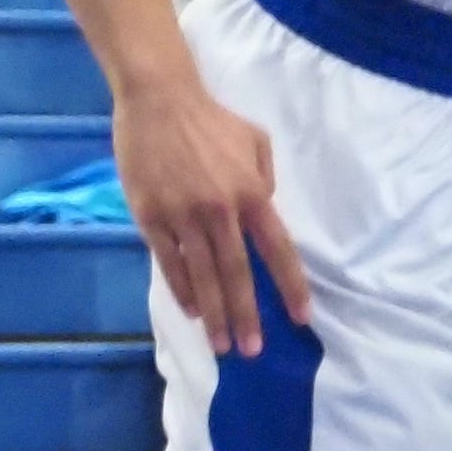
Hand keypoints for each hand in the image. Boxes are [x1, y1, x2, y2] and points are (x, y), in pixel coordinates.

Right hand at [116, 57, 316, 359]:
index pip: (277, 249)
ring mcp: (183, 216)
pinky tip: (192, 311)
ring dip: (214, 314)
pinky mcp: (151, 218)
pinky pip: (170, 263)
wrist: (159, 100)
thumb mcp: (256, 141)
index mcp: (251, 192)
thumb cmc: (211, 120)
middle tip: (252, 350)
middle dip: (246, 315)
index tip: (300, 317)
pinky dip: (182, 289)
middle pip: (237, 273)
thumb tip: (267, 211)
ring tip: (221, 345)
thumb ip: (265, 179)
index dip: (289, 285)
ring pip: (203, 276)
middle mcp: (220, 210)